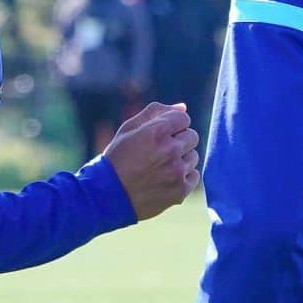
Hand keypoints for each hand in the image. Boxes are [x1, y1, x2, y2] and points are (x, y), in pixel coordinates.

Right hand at [104, 103, 199, 219]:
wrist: (108, 195)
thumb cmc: (117, 158)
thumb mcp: (129, 129)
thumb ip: (155, 113)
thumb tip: (183, 107)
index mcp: (157, 132)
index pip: (184, 119)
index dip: (173, 125)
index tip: (161, 135)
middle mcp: (170, 150)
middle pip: (192, 136)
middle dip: (179, 141)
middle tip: (160, 151)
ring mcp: (177, 172)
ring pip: (193, 157)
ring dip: (181, 159)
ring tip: (160, 167)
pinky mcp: (180, 190)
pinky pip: (194, 175)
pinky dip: (183, 176)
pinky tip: (165, 179)